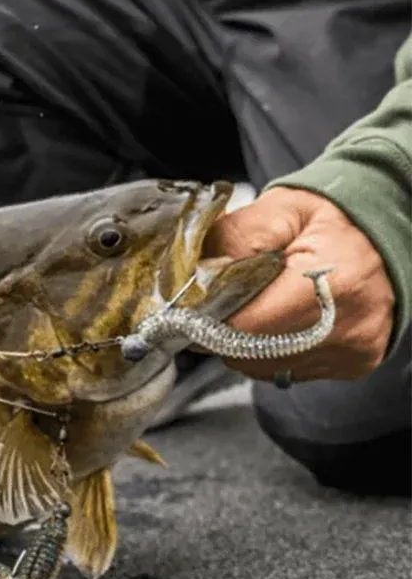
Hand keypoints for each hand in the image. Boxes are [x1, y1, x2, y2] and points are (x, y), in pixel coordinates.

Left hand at [201, 186, 395, 381]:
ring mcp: (353, 350)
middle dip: (225, 330)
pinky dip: (273, 348)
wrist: (385, 231)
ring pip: (265, 366)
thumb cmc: (331, 217)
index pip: (246, 326)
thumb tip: (193, 277)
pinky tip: (285, 317)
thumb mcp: (279, 210)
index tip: (196, 303)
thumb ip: (232, 241)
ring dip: (248, 341)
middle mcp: (348, 326)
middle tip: (229, 298)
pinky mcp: (353, 363)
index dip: (210, 318)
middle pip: (251, 353)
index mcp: (333, 282)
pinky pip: (288, 368)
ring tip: (263, 303)